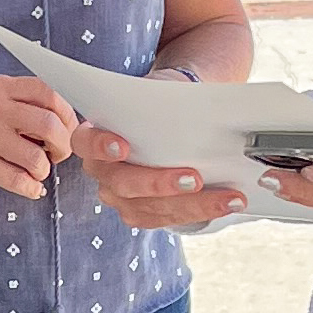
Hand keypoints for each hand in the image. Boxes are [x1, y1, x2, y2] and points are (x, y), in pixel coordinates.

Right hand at [0, 72, 78, 202]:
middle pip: (48, 124)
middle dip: (63, 145)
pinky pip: (16, 179)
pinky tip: (30, 188)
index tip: (68, 130)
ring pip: (35, 157)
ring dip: (44, 170)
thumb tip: (65, 123)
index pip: (48, 93)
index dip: (67, 115)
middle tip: (58, 155)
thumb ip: (21, 104)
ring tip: (37, 171)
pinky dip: (31, 188)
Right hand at [71, 117, 246, 231]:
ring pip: (148, 208)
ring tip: (227, 197)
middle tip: (195, 178)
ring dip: (191, 204)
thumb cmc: (165, 102)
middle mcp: (102, 171)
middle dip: (159, 183)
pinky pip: (166, 219)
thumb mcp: (162, 93)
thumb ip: (163, 103)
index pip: (85, 142)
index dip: (100, 146)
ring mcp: (120, 196)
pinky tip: (225, 204)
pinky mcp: (142, 212)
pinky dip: (199, 212)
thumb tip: (192, 116)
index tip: (123, 146)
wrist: (176, 116)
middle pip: (122, 184)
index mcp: (94, 136)